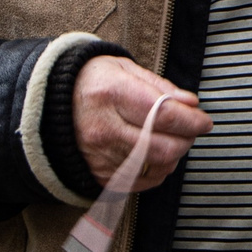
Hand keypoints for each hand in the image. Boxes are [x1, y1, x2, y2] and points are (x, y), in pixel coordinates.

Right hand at [73, 55, 211, 192]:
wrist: (47, 105)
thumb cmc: (92, 82)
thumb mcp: (124, 69)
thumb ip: (160, 87)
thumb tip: (190, 104)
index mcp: (111, 94)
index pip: (164, 115)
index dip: (192, 121)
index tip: (204, 121)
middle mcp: (104, 128)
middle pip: (164, 146)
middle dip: (187, 139)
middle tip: (190, 130)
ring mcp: (99, 156)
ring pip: (157, 166)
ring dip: (174, 155)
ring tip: (170, 139)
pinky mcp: (98, 175)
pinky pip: (141, 181)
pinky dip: (157, 170)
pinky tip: (155, 155)